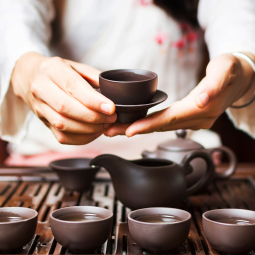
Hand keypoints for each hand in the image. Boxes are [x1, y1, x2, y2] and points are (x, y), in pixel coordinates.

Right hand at [11, 52, 116, 144]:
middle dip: (93, 116)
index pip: (73, 87)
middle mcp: (41, 89)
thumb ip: (94, 76)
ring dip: (88, 129)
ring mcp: (40, 108)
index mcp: (52, 69)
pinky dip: (81, 139)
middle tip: (111, 118)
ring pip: (63, 125)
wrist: (29, 77)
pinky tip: (94, 133)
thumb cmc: (58, 71)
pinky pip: (61, 137)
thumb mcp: (75, 66)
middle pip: (66, 108)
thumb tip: (114, 91)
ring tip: (104, 125)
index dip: (93, 100)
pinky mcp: (43, 123)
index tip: (111, 108)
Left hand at [105, 53, 253, 136]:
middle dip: (134, 130)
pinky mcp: (189, 118)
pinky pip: (166, 123)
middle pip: (160, 127)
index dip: (148, 125)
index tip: (128, 131)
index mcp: (202, 109)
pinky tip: (135, 124)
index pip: (169, 119)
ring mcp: (193, 122)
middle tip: (109, 131)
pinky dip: (148, 125)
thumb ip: (215, 85)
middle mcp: (196, 120)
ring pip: (161, 127)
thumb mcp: (226, 70)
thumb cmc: (232, 70)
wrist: (241, 79)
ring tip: (115, 129)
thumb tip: (201, 100)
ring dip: (138, 129)